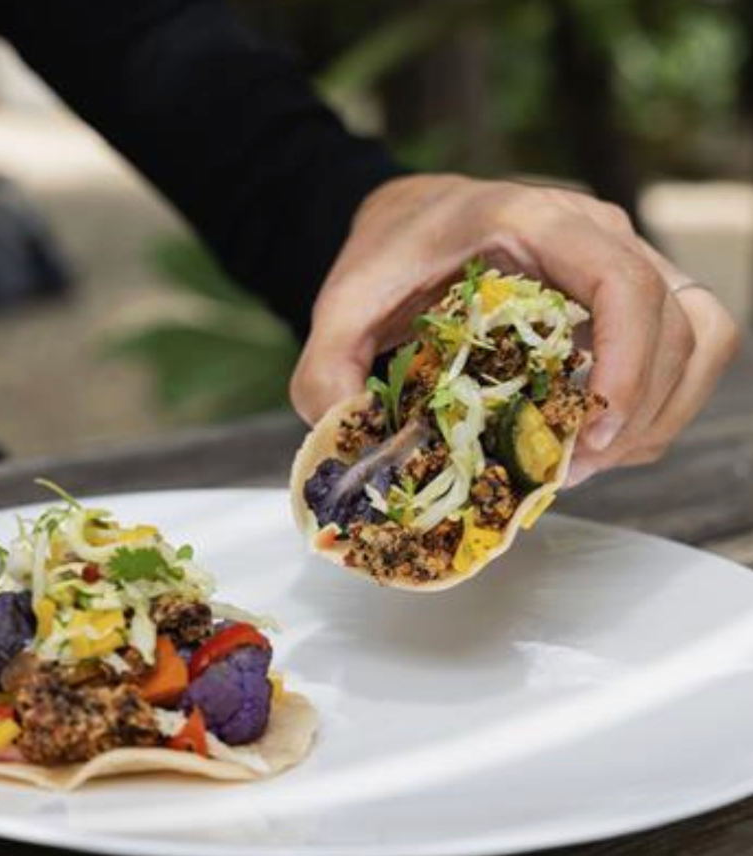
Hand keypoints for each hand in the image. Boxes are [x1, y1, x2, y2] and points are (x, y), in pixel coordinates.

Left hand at [290, 174, 742, 483]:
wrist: (412, 223)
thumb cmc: (388, 256)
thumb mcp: (343, 305)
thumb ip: (326, 368)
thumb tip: (345, 436)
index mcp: (535, 222)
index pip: (623, 283)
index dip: (629, 363)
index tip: (592, 432)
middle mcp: (597, 236)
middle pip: (676, 323)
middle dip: (637, 410)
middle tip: (570, 468)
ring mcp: (622, 263)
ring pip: (696, 340)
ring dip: (655, 414)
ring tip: (583, 461)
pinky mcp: (627, 297)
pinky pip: (683, 351)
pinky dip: (655, 407)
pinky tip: (595, 440)